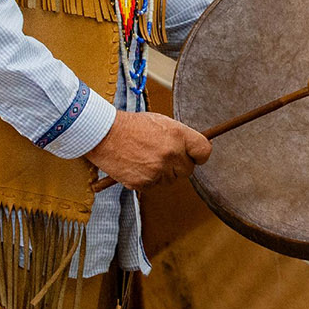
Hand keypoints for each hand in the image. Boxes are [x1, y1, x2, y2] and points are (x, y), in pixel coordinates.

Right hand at [87, 109, 211, 191]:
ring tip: (146, 158)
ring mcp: (157, 170)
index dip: (199, 155)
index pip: (204, 151)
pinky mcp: (144, 183)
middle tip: (164, 156)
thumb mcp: (162, 122)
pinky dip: (147, 179)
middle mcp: (171, 154)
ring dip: (162, 173)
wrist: (104, 134)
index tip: (195, 156)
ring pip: (170, 180)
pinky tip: (137, 165)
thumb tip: (194, 148)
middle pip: (188, 170)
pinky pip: (153, 186)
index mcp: (178, 135)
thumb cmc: (132, 126)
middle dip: (178, 166)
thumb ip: (180, 137)